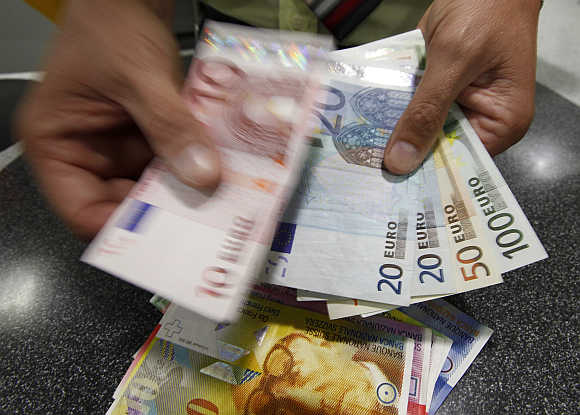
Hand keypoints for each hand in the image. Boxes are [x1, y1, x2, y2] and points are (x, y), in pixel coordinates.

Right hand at [15, 0, 220, 238]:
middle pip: (121, 205)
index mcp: (57, 144)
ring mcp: (118, 147)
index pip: (81, 212)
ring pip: (151, 188)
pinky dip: (191, 168)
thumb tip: (204, 178)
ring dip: (182, 192)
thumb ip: (170, 127)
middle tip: (204, 224)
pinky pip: (169, 163)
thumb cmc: (112, 25)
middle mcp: (85, 154)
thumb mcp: (138, 77)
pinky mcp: (145, 137)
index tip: (168, 237)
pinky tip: (219, 174)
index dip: (122, 230)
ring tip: (219, 204)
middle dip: (161, 213)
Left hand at [383, 0, 540, 173]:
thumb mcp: (455, 61)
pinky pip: (415, 106)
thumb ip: (427, 111)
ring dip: (395, 132)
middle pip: (438, 148)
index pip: (459, 163)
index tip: (391, 185)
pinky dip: (395, 108)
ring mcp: (459, 104)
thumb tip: (402, 160)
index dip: (425, 173)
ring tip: (360, 148)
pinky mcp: (440, 89)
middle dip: (405, 153)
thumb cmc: (487, 10)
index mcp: (502, 122)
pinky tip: (367, 119)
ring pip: (421, 128)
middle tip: (367, 168)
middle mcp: (481, 119)